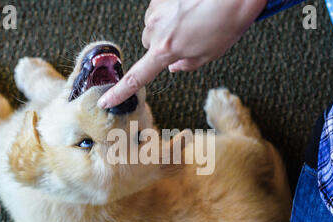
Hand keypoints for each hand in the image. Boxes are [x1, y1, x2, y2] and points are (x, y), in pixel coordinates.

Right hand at [98, 0, 266, 108]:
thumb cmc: (227, 22)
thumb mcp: (209, 54)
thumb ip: (187, 64)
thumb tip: (175, 67)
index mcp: (166, 50)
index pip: (137, 77)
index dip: (120, 91)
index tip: (105, 100)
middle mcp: (156, 28)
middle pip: (148, 44)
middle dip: (162, 45)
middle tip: (187, 41)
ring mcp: (157, 8)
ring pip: (154, 25)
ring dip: (168, 26)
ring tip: (193, 21)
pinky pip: (161, 8)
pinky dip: (172, 11)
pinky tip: (190, 8)